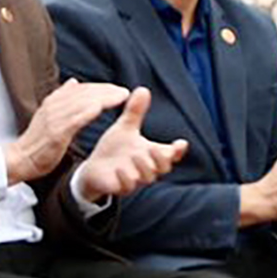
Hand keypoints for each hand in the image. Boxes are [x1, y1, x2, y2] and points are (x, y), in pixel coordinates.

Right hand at [3, 79, 131, 185]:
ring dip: (103, 98)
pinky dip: (87, 112)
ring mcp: (53, 119)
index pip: (80, 89)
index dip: (100, 87)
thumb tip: (73, 82)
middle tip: (124, 92)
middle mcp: (53, 107)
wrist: (20, 159)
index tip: (117, 90)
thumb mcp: (48, 115)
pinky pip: (74, 120)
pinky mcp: (56, 133)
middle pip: (84, 93)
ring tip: (121, 97)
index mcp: (53, 102)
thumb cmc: (37, 141)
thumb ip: (62, 99)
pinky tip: (101, 109)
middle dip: (106, 91)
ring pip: (82, 103)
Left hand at [73, 88, 188, 202]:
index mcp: (151, 153)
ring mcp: (135, 178)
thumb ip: (135, 112)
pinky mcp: (120, 187)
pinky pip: (127, 187)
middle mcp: (147, 167)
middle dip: (162, 159)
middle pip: (163, 167)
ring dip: (144, 168)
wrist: (95, 167)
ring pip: (147, 178)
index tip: (181, 143)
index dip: (178, 150)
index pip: (171, 154)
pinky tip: (120, 170)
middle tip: (155, 149)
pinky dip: (125, 179)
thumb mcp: (125, 127)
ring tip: (136, 156)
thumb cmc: (115, 148)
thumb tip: (143, 89)